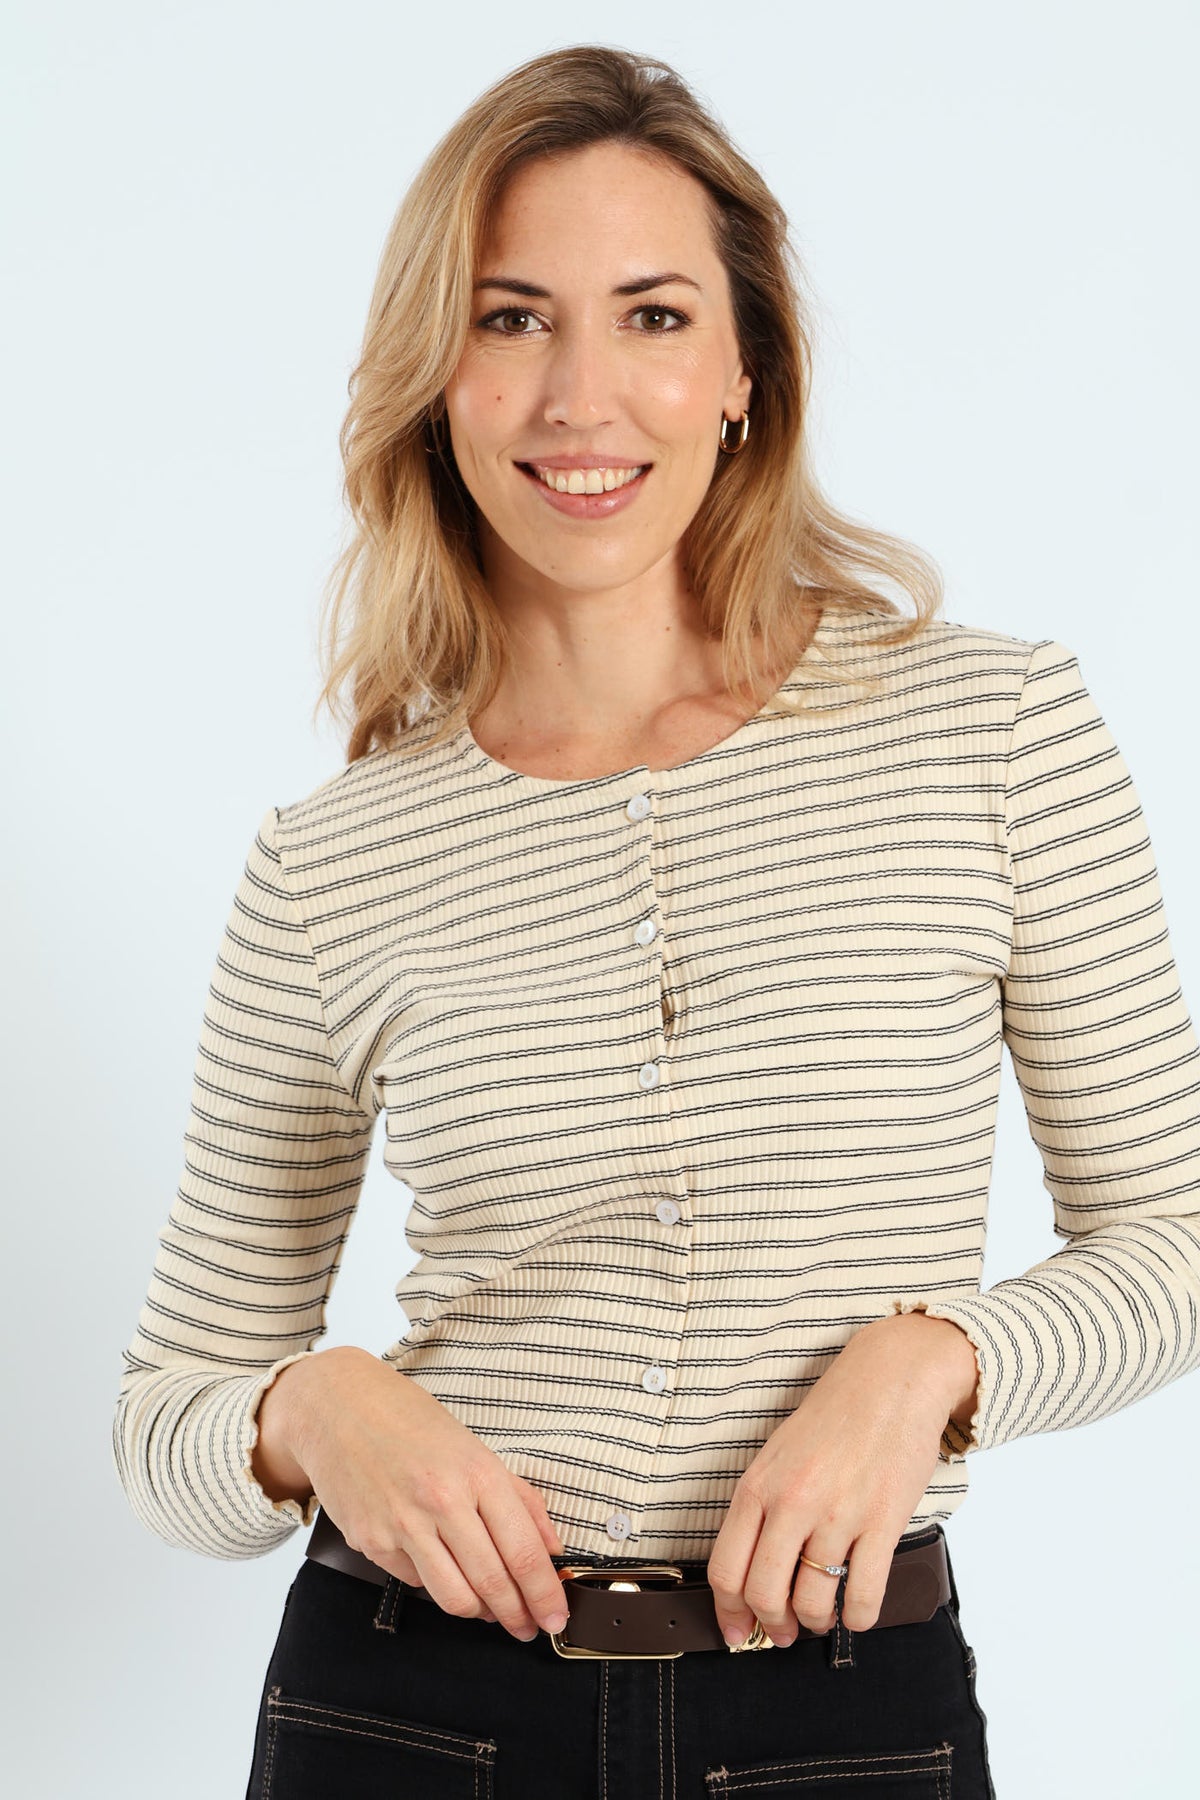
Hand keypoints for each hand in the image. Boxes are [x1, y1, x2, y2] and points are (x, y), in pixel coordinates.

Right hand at [259, 1347, 570, 1642]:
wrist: (339, 1407)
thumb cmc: (410, 1421)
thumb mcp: (475, 1448)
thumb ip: (519, 1500)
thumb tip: (552, 1550)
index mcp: (477, 1472)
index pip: (524, 1551)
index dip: (545, 1595)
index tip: (556, 1617)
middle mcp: (442, 1501)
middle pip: (492, 1583)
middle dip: (518, 1616)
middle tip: (529, 1627)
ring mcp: (402, 1525)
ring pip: (455, 1599)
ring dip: (481, 1613)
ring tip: (491, 1609)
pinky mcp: (370, 1543)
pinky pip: (417, 1583)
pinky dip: (437, 1584)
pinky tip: (442, 1567)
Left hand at [705, 1312, 977, 1647]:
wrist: (892, 1379)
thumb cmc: (835, 1416)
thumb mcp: (778, 1454)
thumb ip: (762, 1507)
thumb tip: (753, 1568)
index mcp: (758, 1484)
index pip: (726, 1568)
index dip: (728, 1612)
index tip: (736, 1632)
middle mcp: (792, 1502)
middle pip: (764, 1593)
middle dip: (772, 1625)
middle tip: (783, 1632)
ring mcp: (838, 1514)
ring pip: (814, 1600)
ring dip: (816, 1622)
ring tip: (822, 1617)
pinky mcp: (882, 1522)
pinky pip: (865, 1594)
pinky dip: (859, 1617)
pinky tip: (858, 1612)